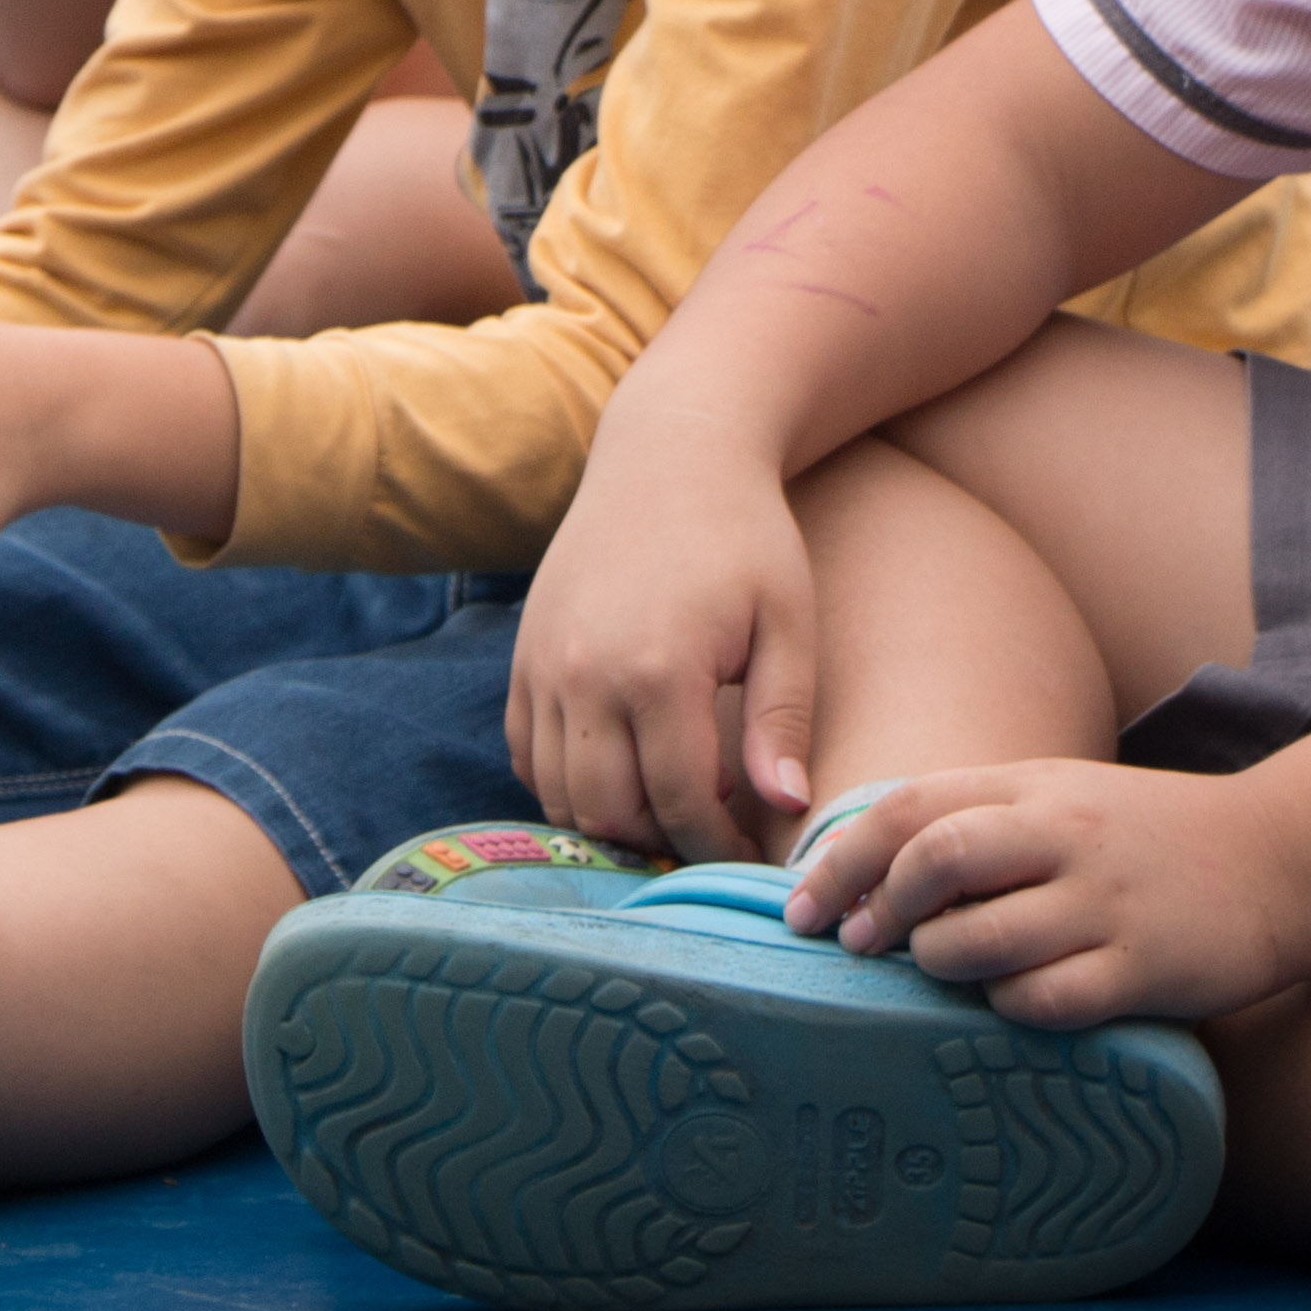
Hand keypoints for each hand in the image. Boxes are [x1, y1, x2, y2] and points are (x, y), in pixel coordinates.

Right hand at [506, 419, 816, 862]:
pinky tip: (620, 769)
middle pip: (609, 812)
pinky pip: (527, 755)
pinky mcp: (523, 659)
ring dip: (611, 820)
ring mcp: (543, 667)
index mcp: (659, 671)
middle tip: (708, 831)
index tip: (749, 856)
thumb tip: (787, 808)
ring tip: (667, 804)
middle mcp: (586, 675)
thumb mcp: (786, 623)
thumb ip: (783, 721)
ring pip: (559, 794)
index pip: (681, 803)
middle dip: (663, 843)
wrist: (668, 455)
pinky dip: (565, 783)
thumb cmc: (745, 538)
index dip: (717, 846)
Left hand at [784, 758, 1310, 1030]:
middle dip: (878, 907)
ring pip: (980, 939)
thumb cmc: (1145, 836)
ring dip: (939, 962)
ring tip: (941, 969)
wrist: (1279, 858)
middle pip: (936, 858)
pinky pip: (1046, 1000)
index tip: (801, 906)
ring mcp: (1107, 902)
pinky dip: (1008, 1007)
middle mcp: (1066, 836)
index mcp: (1034, 787)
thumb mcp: (1060, 796)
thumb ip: (973, 817)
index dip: (840, 859)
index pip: (909, 806)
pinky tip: (1012, 1002)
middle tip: (858, 945)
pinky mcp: (1145, 969)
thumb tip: (862, 868)